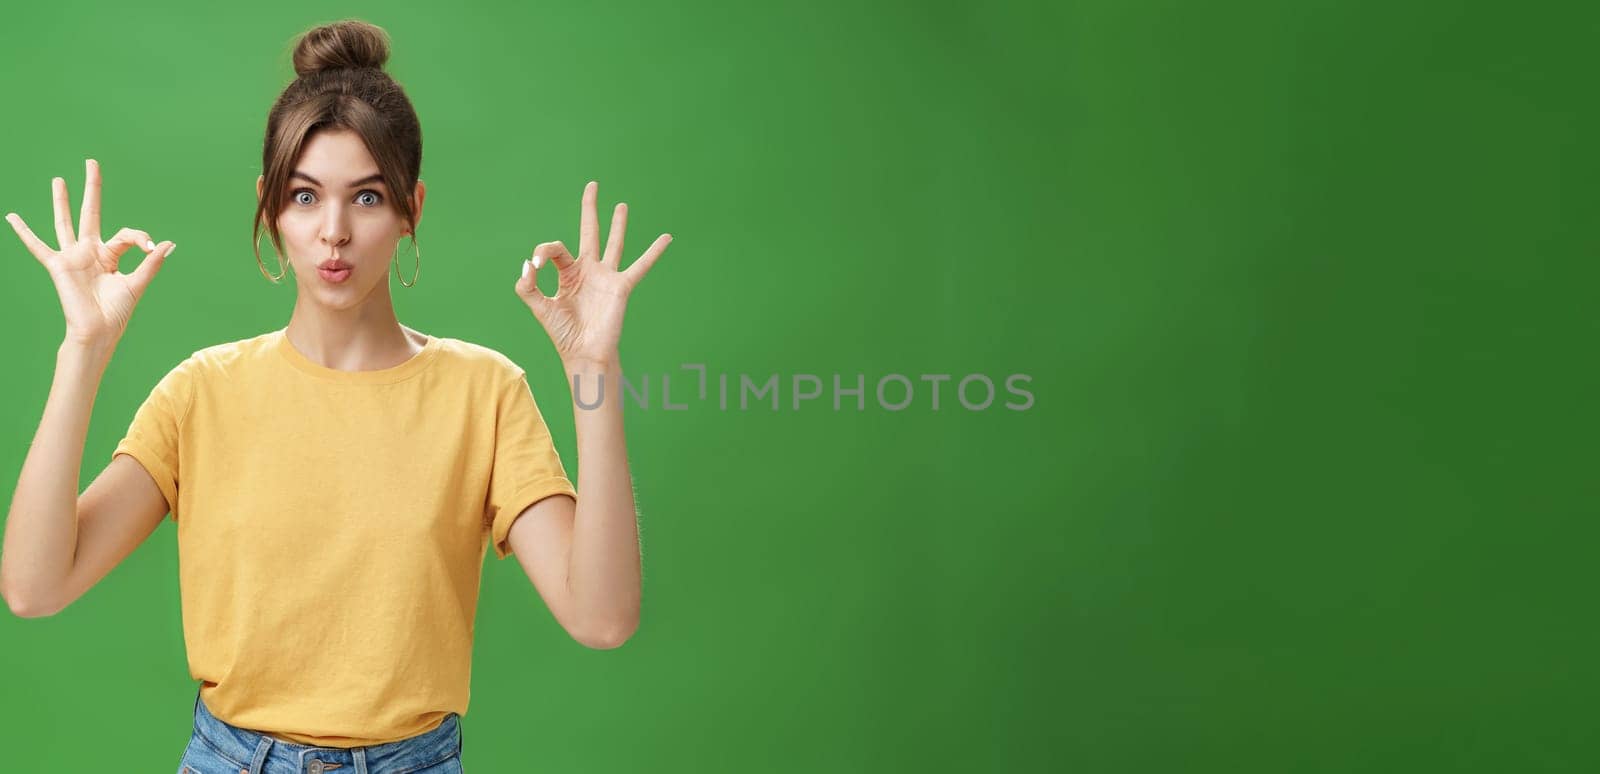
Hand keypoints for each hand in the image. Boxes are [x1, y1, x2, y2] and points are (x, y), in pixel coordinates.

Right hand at [5, 159, 174, 345]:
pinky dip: (24, 232)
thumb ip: (150, 263)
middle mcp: (90, 251)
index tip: (151, 246)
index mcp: (110, 255)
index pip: (125, 234)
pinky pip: (37, 246)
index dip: (140, 237)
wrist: (98, 331)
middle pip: (90, 212)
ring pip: (65, 222)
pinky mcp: (58, 265)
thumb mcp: (137, 284)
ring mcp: (72, 256)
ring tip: (58, 180)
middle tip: (92, 162)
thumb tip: (168, 243)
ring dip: (61, 201)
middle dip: (92, 188)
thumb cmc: (116, 312)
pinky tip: (11, 217)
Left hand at [514, 181, 671, 364]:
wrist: (583, 353)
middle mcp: (588, 271)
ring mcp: (606, 277)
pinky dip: (654, 252)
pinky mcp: (621, 286)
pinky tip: (666, 237)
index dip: (543, 252)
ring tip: (621, 205)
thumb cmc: (563, 334)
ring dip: (618, 224)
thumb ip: (527, 287)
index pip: (555, 249)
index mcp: (567, 274)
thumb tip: (528, 264)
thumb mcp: (539, 308)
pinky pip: (641, 265)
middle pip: (589, 232)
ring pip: (614, 243)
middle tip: (592, 185)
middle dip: (590, 209)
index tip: (535, 266)